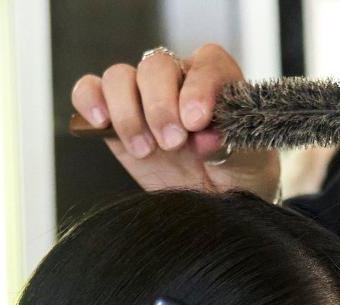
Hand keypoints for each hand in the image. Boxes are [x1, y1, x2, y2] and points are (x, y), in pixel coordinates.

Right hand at [71, 45, 279, 200]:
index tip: (196, 121)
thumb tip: (204, 136)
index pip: (207, 64)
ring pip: (120, 77)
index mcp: (217, 83)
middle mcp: (178, 83)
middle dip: (160, 106)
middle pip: (156, 67)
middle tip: (171, 143)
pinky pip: (90, 90)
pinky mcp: (116, 118)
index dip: (199, 87)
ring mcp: (143, 99)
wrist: (217, 205)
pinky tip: (102, 124)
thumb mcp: (249, 165)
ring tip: (145, 150)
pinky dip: (89, 101)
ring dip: (128, 113)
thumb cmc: (238, 177)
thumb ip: (233, 146)